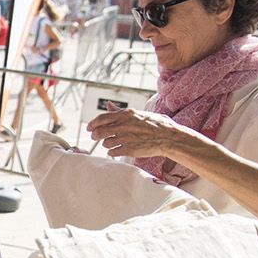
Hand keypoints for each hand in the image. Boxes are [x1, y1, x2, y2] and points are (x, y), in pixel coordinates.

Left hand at [85, 107, 201, 160]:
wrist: (168, 137)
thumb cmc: (155, 124)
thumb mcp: (137, 114)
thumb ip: (120, 111)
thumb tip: (108, 105)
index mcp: (125, 115)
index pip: (101, 118)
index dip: (92, 124)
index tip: (89, 127)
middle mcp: (123, 126)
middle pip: (99, 131)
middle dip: (95, 135)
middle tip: (95, 137)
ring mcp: (126, 138)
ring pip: (106, 143)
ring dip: (107, 144)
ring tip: (113, 143)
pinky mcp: (129, 150)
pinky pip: (112, 152)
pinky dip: (112, 152)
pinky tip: (117, 150)